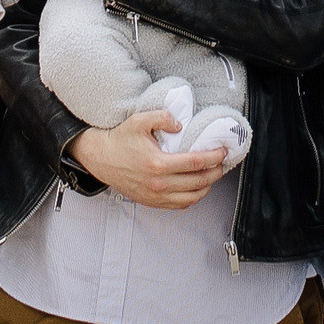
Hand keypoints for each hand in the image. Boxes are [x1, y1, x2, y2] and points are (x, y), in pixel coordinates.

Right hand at [71, 110, 229, 208]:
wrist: (101, 158)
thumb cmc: (120, 140)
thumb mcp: (139, 121)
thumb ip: (162, 117)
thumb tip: (180, 125)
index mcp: (158, 164)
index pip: (196, 163)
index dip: (213, 157)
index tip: (222, 151)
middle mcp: (159, 184)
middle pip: (198, 182)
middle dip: (216, 172)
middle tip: (222, 163)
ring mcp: (156, 196)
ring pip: (192, 197)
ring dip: (207, 187)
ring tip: (212, 175)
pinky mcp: (152, 202)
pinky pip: (179, 205)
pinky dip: (193, 198)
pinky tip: (197, 188)